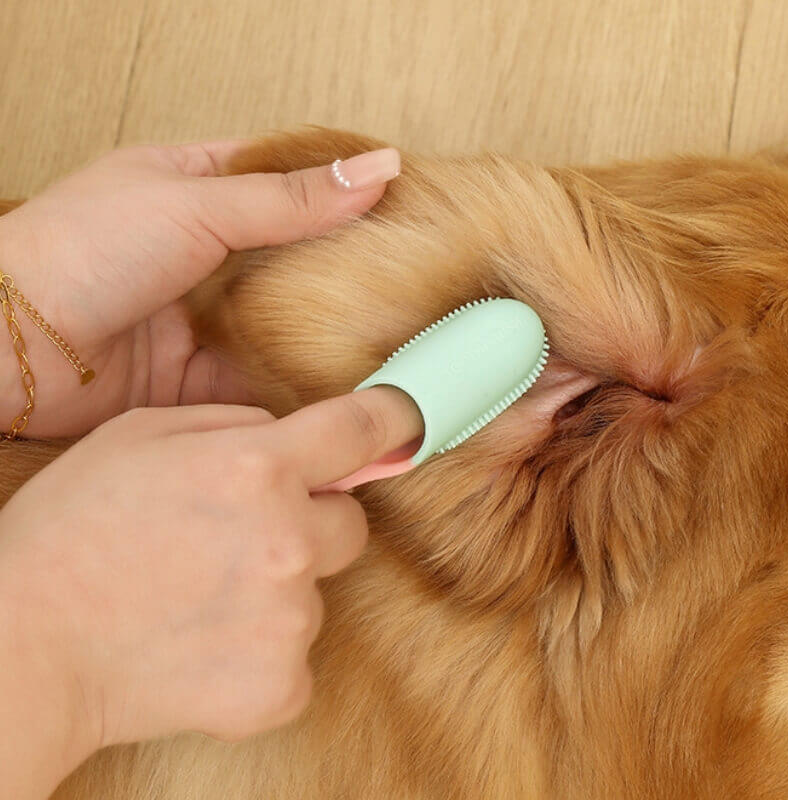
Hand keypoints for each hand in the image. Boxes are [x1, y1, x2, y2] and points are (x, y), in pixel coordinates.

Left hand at [0, 141, 400, 437]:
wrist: (16, 346)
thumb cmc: (84, 248)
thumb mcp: (197, 204)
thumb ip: (290, 198)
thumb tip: (376, 169)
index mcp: (198, 187)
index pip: (287, 178)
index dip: (341, 188)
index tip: (400, 202)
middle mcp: (206, 252)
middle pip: (293, 256)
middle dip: (344, 268)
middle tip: (410, 277)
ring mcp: (206, 314)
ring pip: (284, 319)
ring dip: (326, 329)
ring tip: (394, 332)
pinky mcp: (202, 373)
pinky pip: (264, 375)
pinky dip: (299, 381)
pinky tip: (347, 383)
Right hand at [0, 386, 421, 798]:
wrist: (23, 647)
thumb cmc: (72, 529)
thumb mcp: (142, 435)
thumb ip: (236, 425)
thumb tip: (295, 437)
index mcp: (257, 467)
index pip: (362, 430)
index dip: (392, 420)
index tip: (404, 422)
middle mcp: (288, 540)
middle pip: (350, 525)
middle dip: (311, 524)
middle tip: (240, 538)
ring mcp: (289, 620)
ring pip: (317, 591)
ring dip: (277, 589)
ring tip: (200, 595)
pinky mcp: (279, 685)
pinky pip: (296, 653)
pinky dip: (261, 649)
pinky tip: (202, 642)